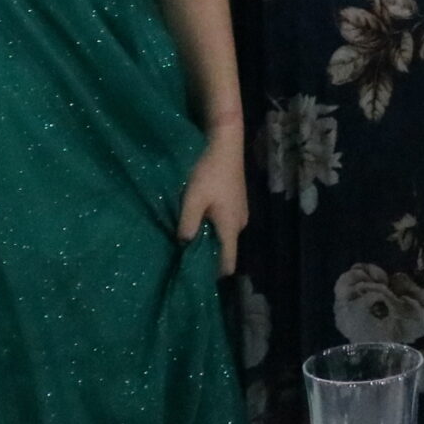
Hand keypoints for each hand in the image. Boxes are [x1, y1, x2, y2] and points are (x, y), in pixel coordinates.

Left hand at [175, 128, 247, 275]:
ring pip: (224, 236)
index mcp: (230, 227)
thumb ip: (187, 225)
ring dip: (209, 240)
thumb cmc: (209, 172)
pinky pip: (224, 224)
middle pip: (225, 250)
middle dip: (208, 256)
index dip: (213, 274)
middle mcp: (239, 224)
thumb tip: (183, 246)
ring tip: (188, 240)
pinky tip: (198, 221)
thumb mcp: (192, 199)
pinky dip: (212, 227)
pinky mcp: (236, 202)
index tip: (194, 279)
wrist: (225, 144)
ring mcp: (240, 212)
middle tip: (184, 258)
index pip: (227, 262)